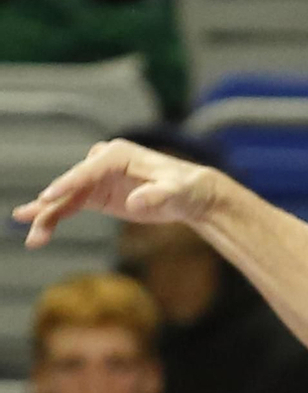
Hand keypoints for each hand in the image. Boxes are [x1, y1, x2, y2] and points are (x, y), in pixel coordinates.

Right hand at [14, 137, 224, 249]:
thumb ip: (156, 196)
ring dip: (48, 217)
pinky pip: (71, 206)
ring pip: (66, 198)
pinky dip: (55, 218)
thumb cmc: (185, 189)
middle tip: (32, 220)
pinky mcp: (97, 194)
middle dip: (51, 205)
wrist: (190, 195)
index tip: (49, 197)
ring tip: (33, 238)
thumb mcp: (175, 193)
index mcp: (118, 154)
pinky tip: (39, 231)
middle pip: (71, 185)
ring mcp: (97, 178)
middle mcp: (102, 162)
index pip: (88, 169)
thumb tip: (134, 202)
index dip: (69, 183)